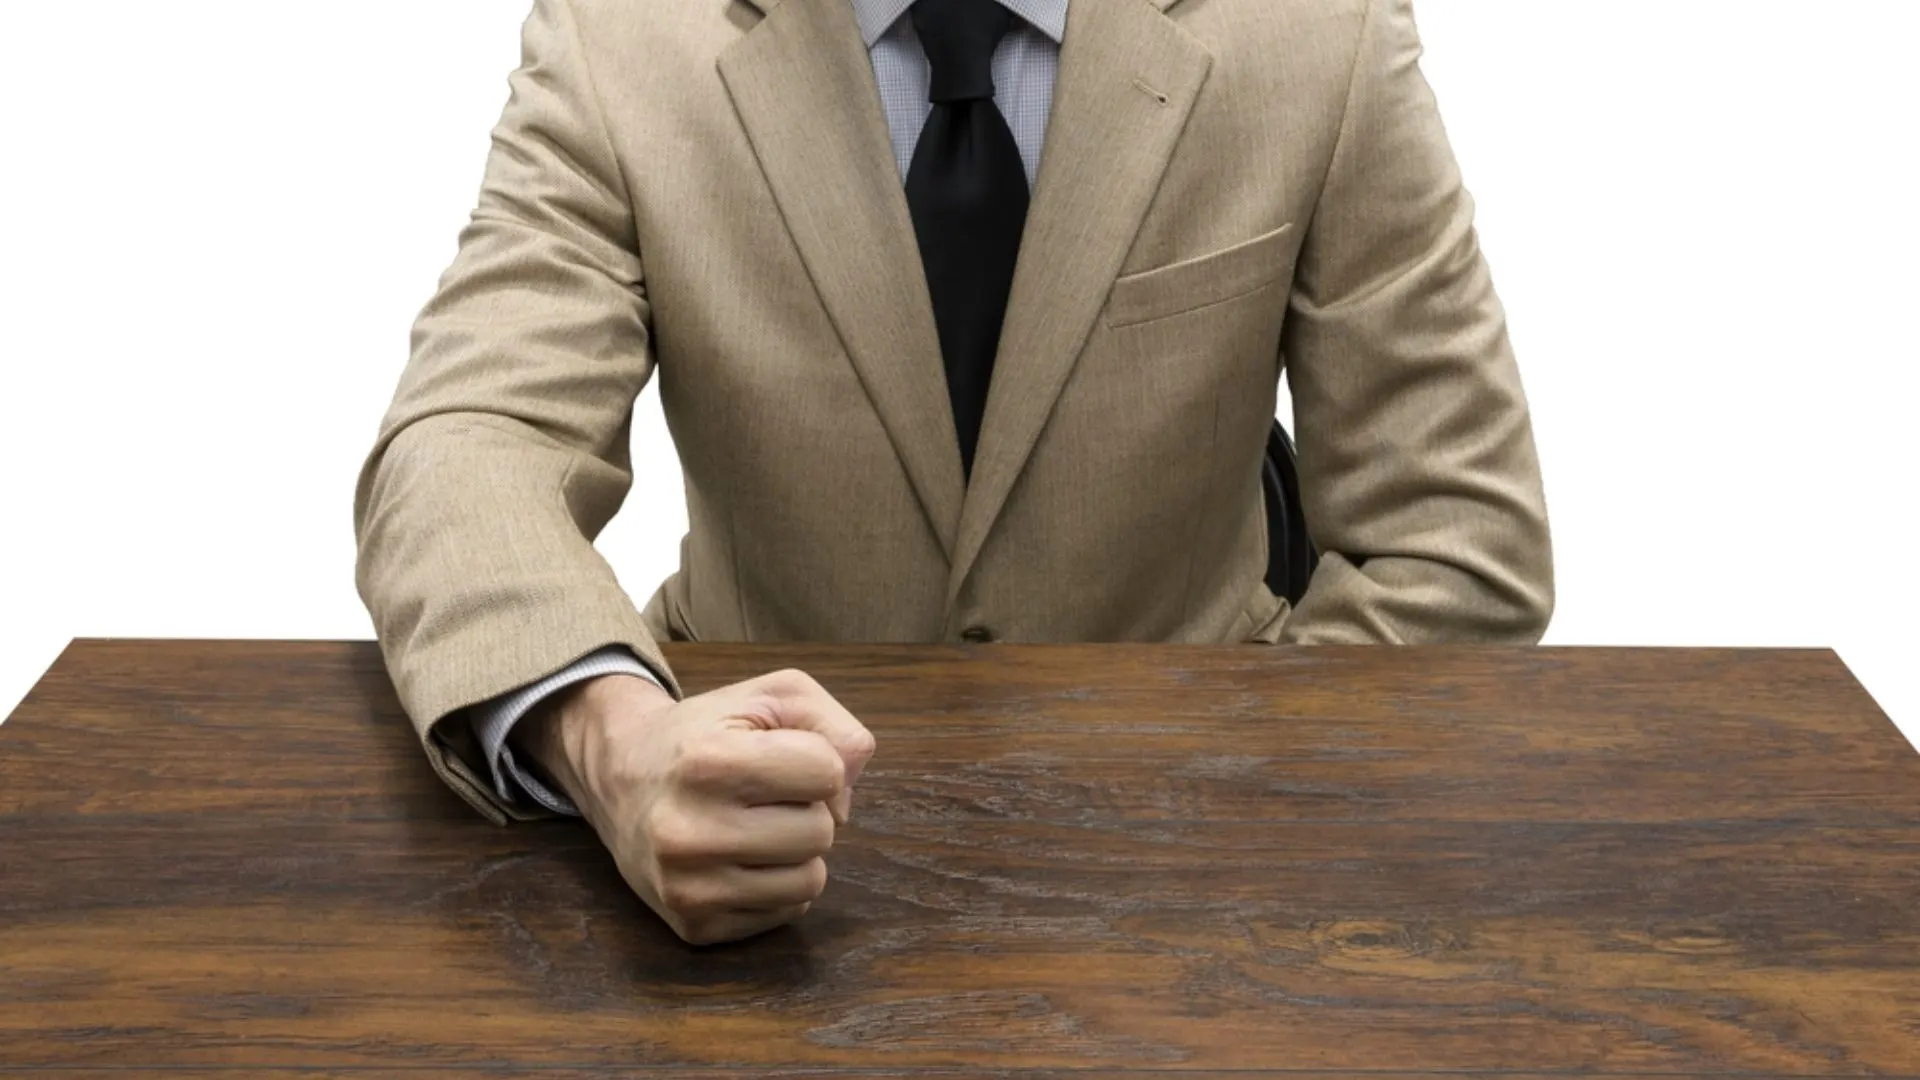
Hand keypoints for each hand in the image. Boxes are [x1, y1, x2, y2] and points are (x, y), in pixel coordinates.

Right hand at [514, 668, 875, 944]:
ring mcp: (688, 887)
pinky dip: (778, 884)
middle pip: (821, 830)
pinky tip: (740, 858)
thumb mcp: (768, 698)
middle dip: (806, 807)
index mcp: (706, 762)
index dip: (816, 759)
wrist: (621, 781)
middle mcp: (689, 830)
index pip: (828, 771)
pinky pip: (787, 911)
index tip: (777, 756)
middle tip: (762, 796)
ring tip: (754, 826)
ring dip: (797, 851)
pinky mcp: (696, 926)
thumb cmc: (706, 736)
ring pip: (811, 880)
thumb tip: (850, 788)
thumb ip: (831, 723)